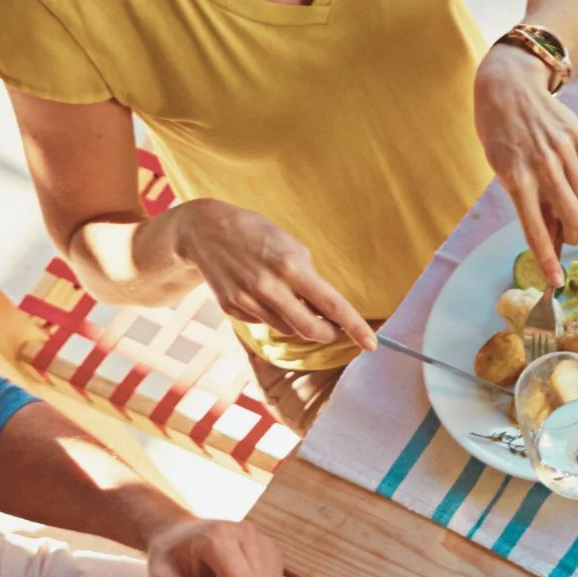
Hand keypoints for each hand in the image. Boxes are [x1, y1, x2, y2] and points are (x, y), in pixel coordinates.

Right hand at [173, 198, 374, 349]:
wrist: (204, 230)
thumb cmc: (257, 234)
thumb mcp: (290, 245)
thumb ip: (309, 277)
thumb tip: (325, 310)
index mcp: (291, 266)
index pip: (332, 304)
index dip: (355, 327)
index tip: (372, 345)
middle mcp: (269, 286)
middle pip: (311, 330)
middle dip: (328, 334)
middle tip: (334, 329)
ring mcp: (248, 299)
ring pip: (287, 329)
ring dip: (297, 320)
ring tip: (287, 295)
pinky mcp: (232, 308)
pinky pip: (264, 323)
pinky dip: (271, 315)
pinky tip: (260, 292)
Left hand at [474, 45, 577, 287]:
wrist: (509, 87)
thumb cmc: (500, 136)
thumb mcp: (504, 171)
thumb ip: (529, 201)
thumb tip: (553, 236)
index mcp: (517, 179)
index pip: (535, 229)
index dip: (547, 260)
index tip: (556, 282)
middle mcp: (542, 166)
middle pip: (576, 217)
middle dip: (575, 233)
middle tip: (569, 234)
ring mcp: (562, 150)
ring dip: (577, 200)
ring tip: (559, 186)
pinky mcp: (577, 136)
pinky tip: (564, 161)